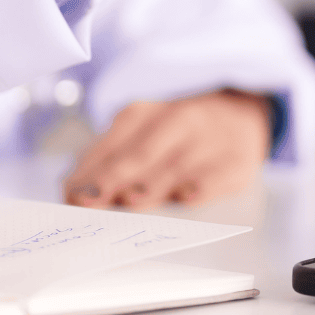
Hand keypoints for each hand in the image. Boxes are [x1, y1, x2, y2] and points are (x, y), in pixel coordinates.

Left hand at [63, 90, 270, 208]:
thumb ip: (111, 160)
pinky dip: (200, 187)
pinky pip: (216, 176)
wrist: (243, 115)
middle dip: (113, 177)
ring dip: (152, 184)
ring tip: (131, 200)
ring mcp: (209, 142)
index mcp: (145, 114)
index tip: (70, 195)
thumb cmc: (180, 134)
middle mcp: (177, 122)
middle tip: (90, 199)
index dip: (89, 172)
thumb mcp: (145, 132)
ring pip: (175, 166)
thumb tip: (73, 193)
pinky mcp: (236, 162)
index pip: (111, 145)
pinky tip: (186, 197)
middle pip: (140, 154)